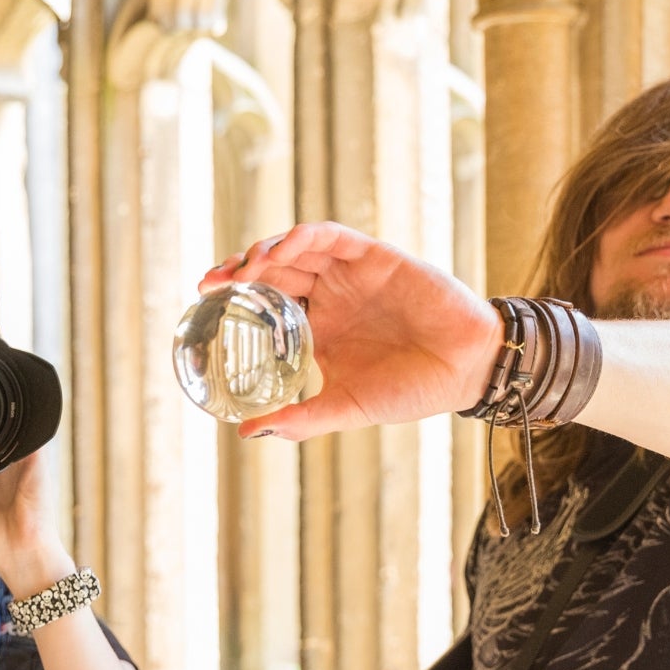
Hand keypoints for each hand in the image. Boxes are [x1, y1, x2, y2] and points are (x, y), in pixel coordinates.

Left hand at [198, 222, 501, 440]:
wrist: (467, 370)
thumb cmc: (412, 390)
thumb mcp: (347, 406)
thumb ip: (301, 418)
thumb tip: (246, 432)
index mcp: (321, 328)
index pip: (267, 303)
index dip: (235, 298)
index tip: (203, 303)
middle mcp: (332, 296)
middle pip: (274, 271)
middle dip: (238, 271)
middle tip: (209, 283)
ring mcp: (352, 274)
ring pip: (297, 249)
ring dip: (265, 252)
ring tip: (242, 269)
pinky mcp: (375, 256)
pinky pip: (332, 236)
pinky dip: (303, 237)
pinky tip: (281, 251)